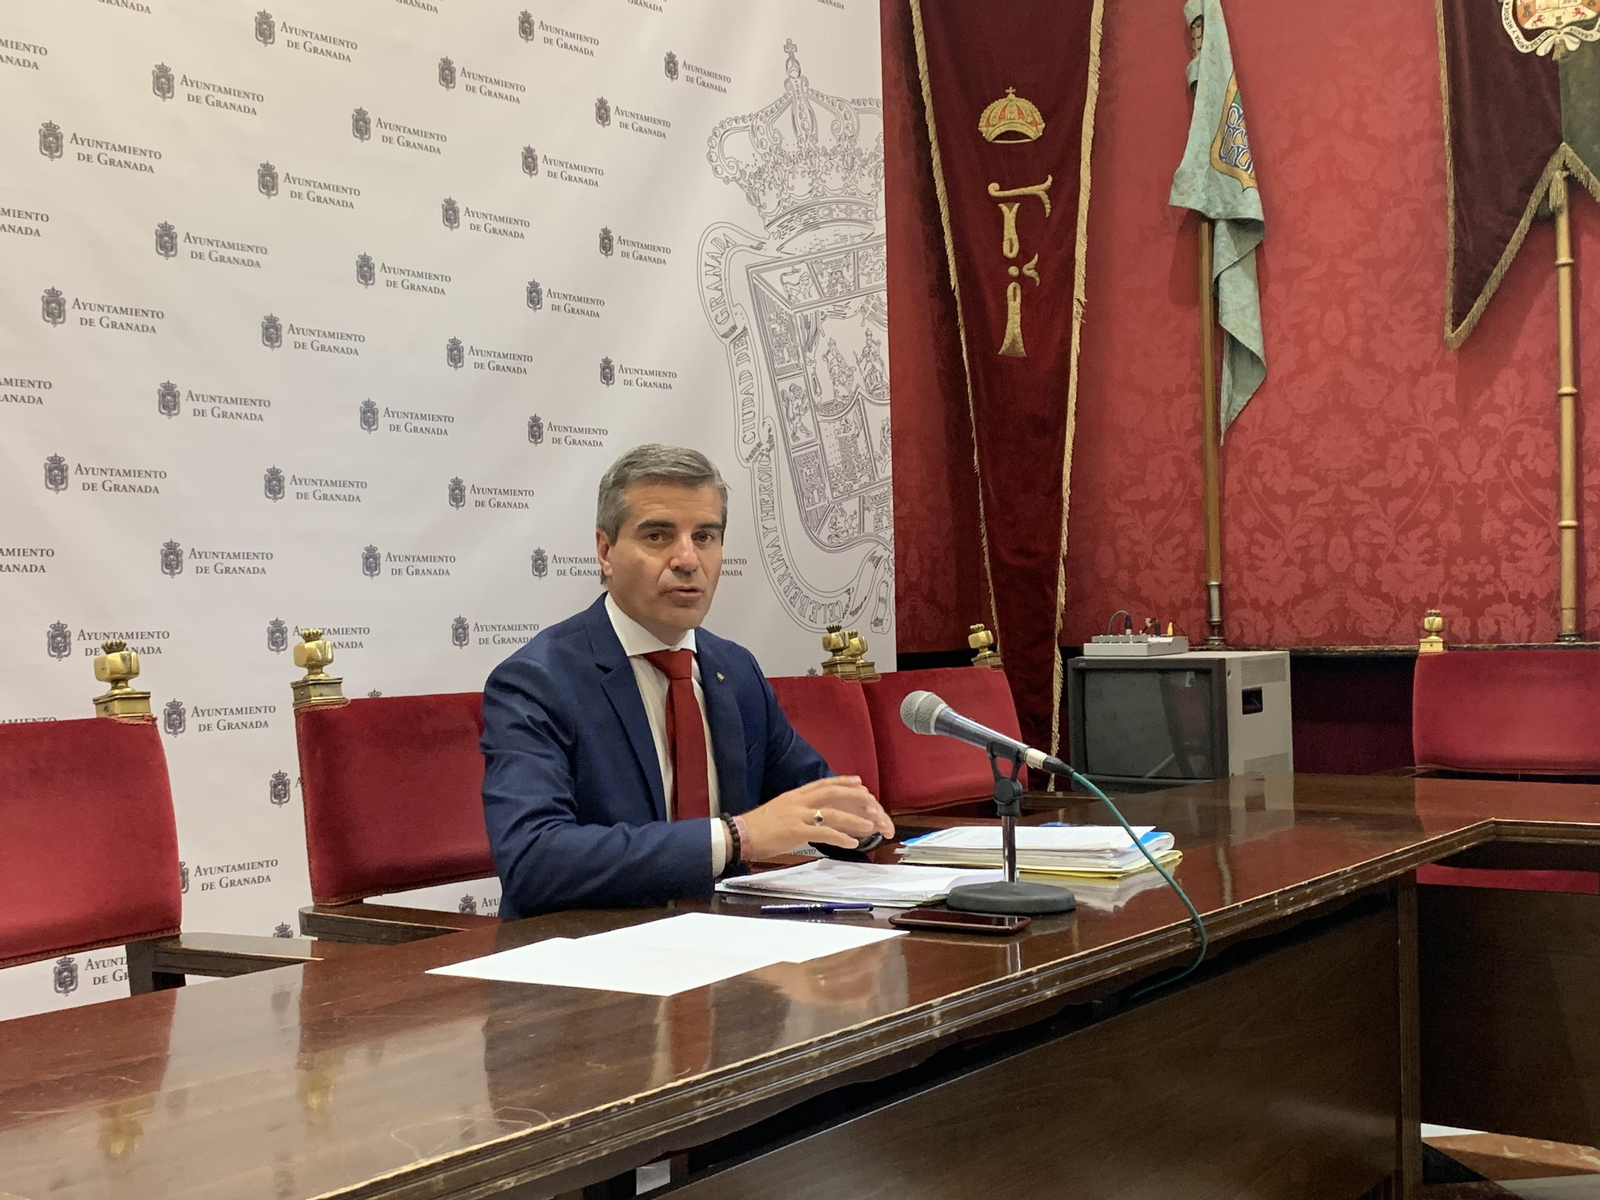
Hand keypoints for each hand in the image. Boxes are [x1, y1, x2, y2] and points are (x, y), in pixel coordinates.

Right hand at [740, 776, 894, 861]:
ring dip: (853, 819)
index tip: (858, 782)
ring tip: (870, 825)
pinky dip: (840, 838)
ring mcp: (797, 816)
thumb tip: (813, 815)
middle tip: (871, 800)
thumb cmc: (758, 827)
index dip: (842, 782)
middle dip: (853, 795)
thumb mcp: (779, 810)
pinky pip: (824, 833)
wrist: (740, 835)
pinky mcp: (796, 831)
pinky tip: (852, 843)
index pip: (822, 784)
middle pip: (831, 793)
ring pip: (832, 814)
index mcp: (794, 795)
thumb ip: (797, 810)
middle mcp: (798, 801)